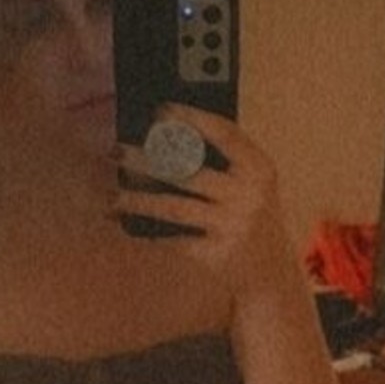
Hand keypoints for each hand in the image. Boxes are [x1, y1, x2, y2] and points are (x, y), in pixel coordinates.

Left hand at [109, 106, 297, 304]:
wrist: (272, 273)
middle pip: (188, 170)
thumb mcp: (253, 184)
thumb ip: (224, 160)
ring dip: (137, 200)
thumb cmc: (253, 217)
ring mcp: (232, 225)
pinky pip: (174, 240)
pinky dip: (148, 233)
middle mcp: (247, 195)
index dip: (191, 118)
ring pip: (173, 207)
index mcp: (259, 168)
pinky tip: (126, 225)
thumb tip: (165, 138)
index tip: (160, 111)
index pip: (224, 133)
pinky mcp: (217, 254)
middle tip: (115, 152)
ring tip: (112, 196)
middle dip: (146, 160)